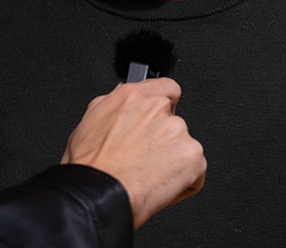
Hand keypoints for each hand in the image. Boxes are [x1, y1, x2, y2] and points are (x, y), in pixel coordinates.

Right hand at [61, 78, 205, 228]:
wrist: (98, 196)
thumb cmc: (90, 167)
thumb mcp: (90, 121)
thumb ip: (113, 103)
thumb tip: (124, 97)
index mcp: (133, 96)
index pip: (166, 88)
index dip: (165, 105)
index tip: (161, 120)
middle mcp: (157, 108)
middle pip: (173, 120)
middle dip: (163, 139)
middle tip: (144, 159)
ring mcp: (177, 130)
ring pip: (183, 146)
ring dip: (173, 160)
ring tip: (148, 175)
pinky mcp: (192, 154)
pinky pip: (196, 169)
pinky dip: (184, 181)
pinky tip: (160, 186)